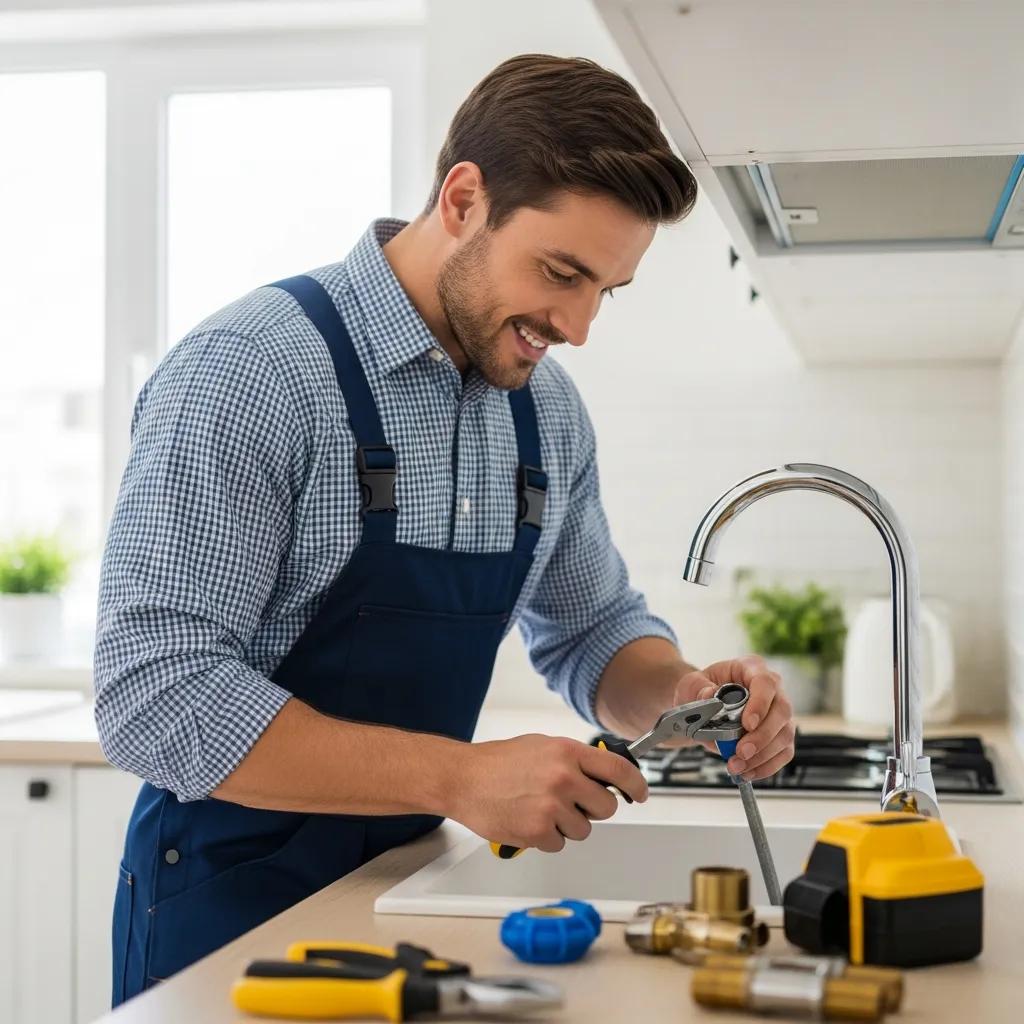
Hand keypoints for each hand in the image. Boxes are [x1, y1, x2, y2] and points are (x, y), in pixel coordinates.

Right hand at [449, 734, 647, 852]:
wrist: (463, 779)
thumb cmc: (499, 762)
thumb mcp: (542, 746)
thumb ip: (574, 758)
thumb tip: (604, 773)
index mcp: (568, 752)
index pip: (619, 770)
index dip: (637, 785)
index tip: (641, 794)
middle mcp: (564, 777)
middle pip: (606, 807)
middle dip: (593, 808)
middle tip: (572, 803)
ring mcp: (552, 806)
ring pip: (584, 829)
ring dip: (567, 824)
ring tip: (540, 808)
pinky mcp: (538, 831)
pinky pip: (560, 844)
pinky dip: (547, 837)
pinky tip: (528, 820)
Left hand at [672, 655, 794, 780]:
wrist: (700, 702)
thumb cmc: (700, 688)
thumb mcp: (692, 683)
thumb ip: (699, 689)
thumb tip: (710, 696)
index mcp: (751, 668)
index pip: (765, 683)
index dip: (760, 704)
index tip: (747, 724)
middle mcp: (772, 689)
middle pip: (781, 712)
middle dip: (762, 737)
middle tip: (740, 753)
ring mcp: (779, 713)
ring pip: (785, 735)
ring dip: (762, 756)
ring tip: (737, 766)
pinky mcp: (779, 734)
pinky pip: (783, 753)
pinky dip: (766, 766)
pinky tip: (748, 772)